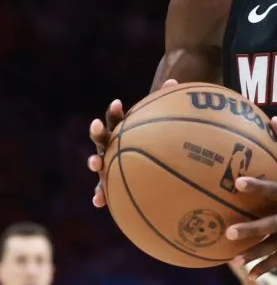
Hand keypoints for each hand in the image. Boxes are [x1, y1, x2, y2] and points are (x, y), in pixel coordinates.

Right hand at [87, 79, 177, 206]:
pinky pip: (105, 189)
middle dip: (99, 131)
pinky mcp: (110, 180)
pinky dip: (101, 195)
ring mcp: (108, 162)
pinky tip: (99, 202)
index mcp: (122, 130)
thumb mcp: (159, 123)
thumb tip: (173, 82)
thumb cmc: (151, 137)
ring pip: (98, 161)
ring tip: (95, 162)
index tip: (119, 102)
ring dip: (95, 161)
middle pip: (102, 137)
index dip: (116, 111)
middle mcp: (111, 144)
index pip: (116, 118)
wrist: (143, 155)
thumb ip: (164, 104)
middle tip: (97, 124)